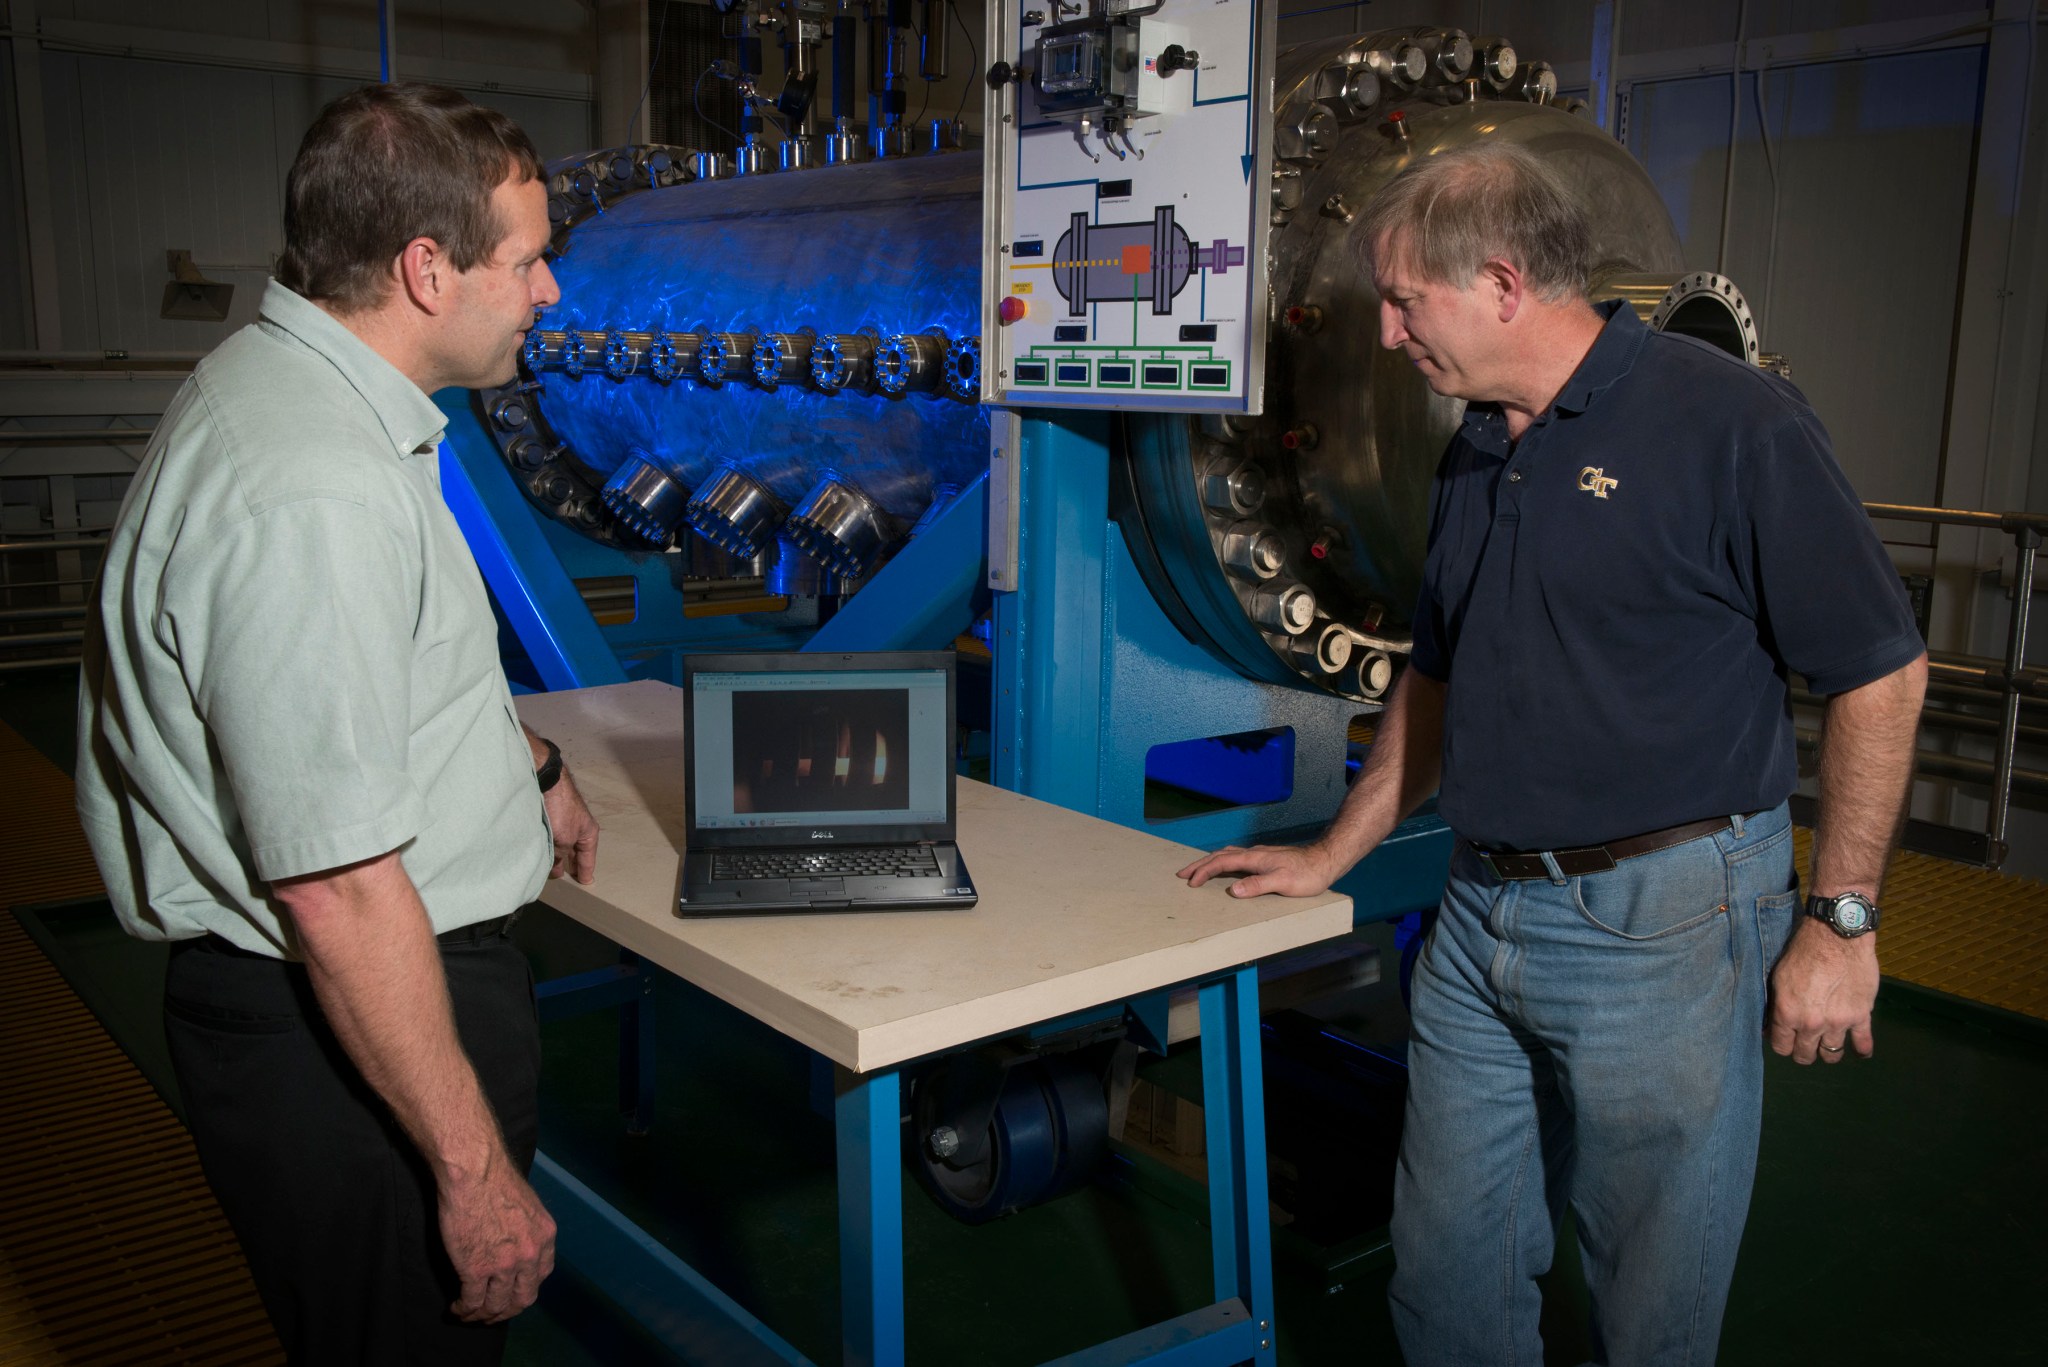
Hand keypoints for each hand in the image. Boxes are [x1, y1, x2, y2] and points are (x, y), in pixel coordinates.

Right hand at [440, 1157, 556, 1322]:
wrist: (474, 1171)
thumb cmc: (494, 1179)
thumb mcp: (527, 1206)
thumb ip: (527, 1230)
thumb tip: (515, 1244)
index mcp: (545, 1237)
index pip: (541, 1276)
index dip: (524, 1289)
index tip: (511, 1293)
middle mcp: (531, 1254)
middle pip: (523, 1298)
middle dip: (507, 1311)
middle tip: (492, 1314)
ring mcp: (505, 1265)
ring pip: (497, 1306)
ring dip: (483, 1316)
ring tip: (469, 1315)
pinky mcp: (476, 1269)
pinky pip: (473, 1301)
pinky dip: (464, 1310)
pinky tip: (457, 1308)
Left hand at [543, 768, 598, 883]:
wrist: (548, 783)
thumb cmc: (562, 809)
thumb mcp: (564, 839)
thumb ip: (561, 855)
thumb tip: (556, 867)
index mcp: (588, 833)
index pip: (589, 857)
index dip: (586, 871)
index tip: (586, 882)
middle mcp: (578, 827)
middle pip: (575, 850)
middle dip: (570, 863)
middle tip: (565, 877)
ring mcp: (564, 820)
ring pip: (562, 843)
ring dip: (557, 854)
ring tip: (549, 866)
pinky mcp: (552, 814)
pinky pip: (552, 835)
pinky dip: (548, 844)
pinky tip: (542, 850)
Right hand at [1177, 843, 1340, 897]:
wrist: (1325, 860)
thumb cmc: (1307, 874)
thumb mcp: (1283, 883)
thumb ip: (1257, 885)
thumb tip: (1233, 890)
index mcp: (1254, 858)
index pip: (1221, 863)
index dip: (1204, 872)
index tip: (1190, 883)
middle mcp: (1253, 854)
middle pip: (1220, 856)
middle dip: (1199, 864)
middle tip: (1182, 873)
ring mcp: (1259, 855)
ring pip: (1227, 854)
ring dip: (1209, 862)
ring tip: (1197, 870)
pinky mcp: (1265, 858)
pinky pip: (1236, 857)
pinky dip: (1222, 862)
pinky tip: (1225, 867)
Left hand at [1767, 917, 1878, 1064]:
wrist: (1837, 936)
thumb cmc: (1803, 951)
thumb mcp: (1778, 977)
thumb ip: (1776, 1005)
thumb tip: (1770, 1027)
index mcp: (1787, 1013)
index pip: (1781, 1046)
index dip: (1781, 1044)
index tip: (1784, 1039)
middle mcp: (1812, 1024)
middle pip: (1805, 1055)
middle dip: (1802, 1052)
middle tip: (1804, 1044)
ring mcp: (1838, 1023)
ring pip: (1831, 1054)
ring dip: (1828, 1052)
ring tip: (1827, 1045)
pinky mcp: (1861, 1016)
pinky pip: (1863, 1043)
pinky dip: (1862, 1050)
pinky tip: (1860, 1052)